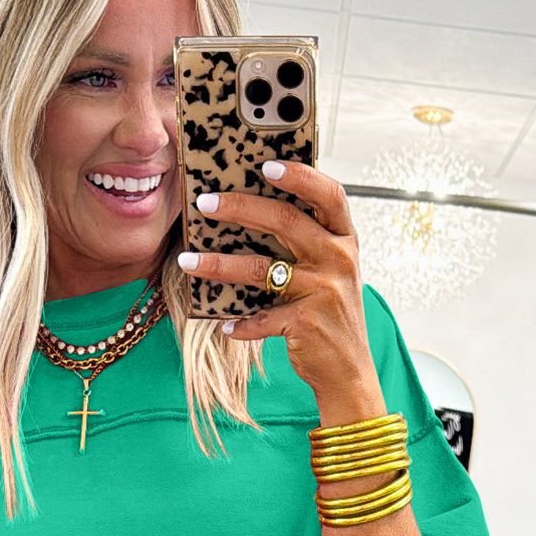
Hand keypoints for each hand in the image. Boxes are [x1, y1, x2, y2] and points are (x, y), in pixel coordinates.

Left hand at [178, 159, 384, 417]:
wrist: (349, 370)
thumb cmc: (330, 313)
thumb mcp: (330, 270)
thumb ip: (307, 240)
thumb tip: (251, 209)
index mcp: (344, 239)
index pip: (328, 194)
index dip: (299, 175)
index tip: (264, 164)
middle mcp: (338, 259)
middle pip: (284, 221)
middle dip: (239, 207)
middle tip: (204, 203)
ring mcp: (323, 291)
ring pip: (260, 268)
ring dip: (218, 264)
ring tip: (187, 260)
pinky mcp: (305, 323)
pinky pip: (261, 317)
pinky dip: (240, 324)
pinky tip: (225, 326)